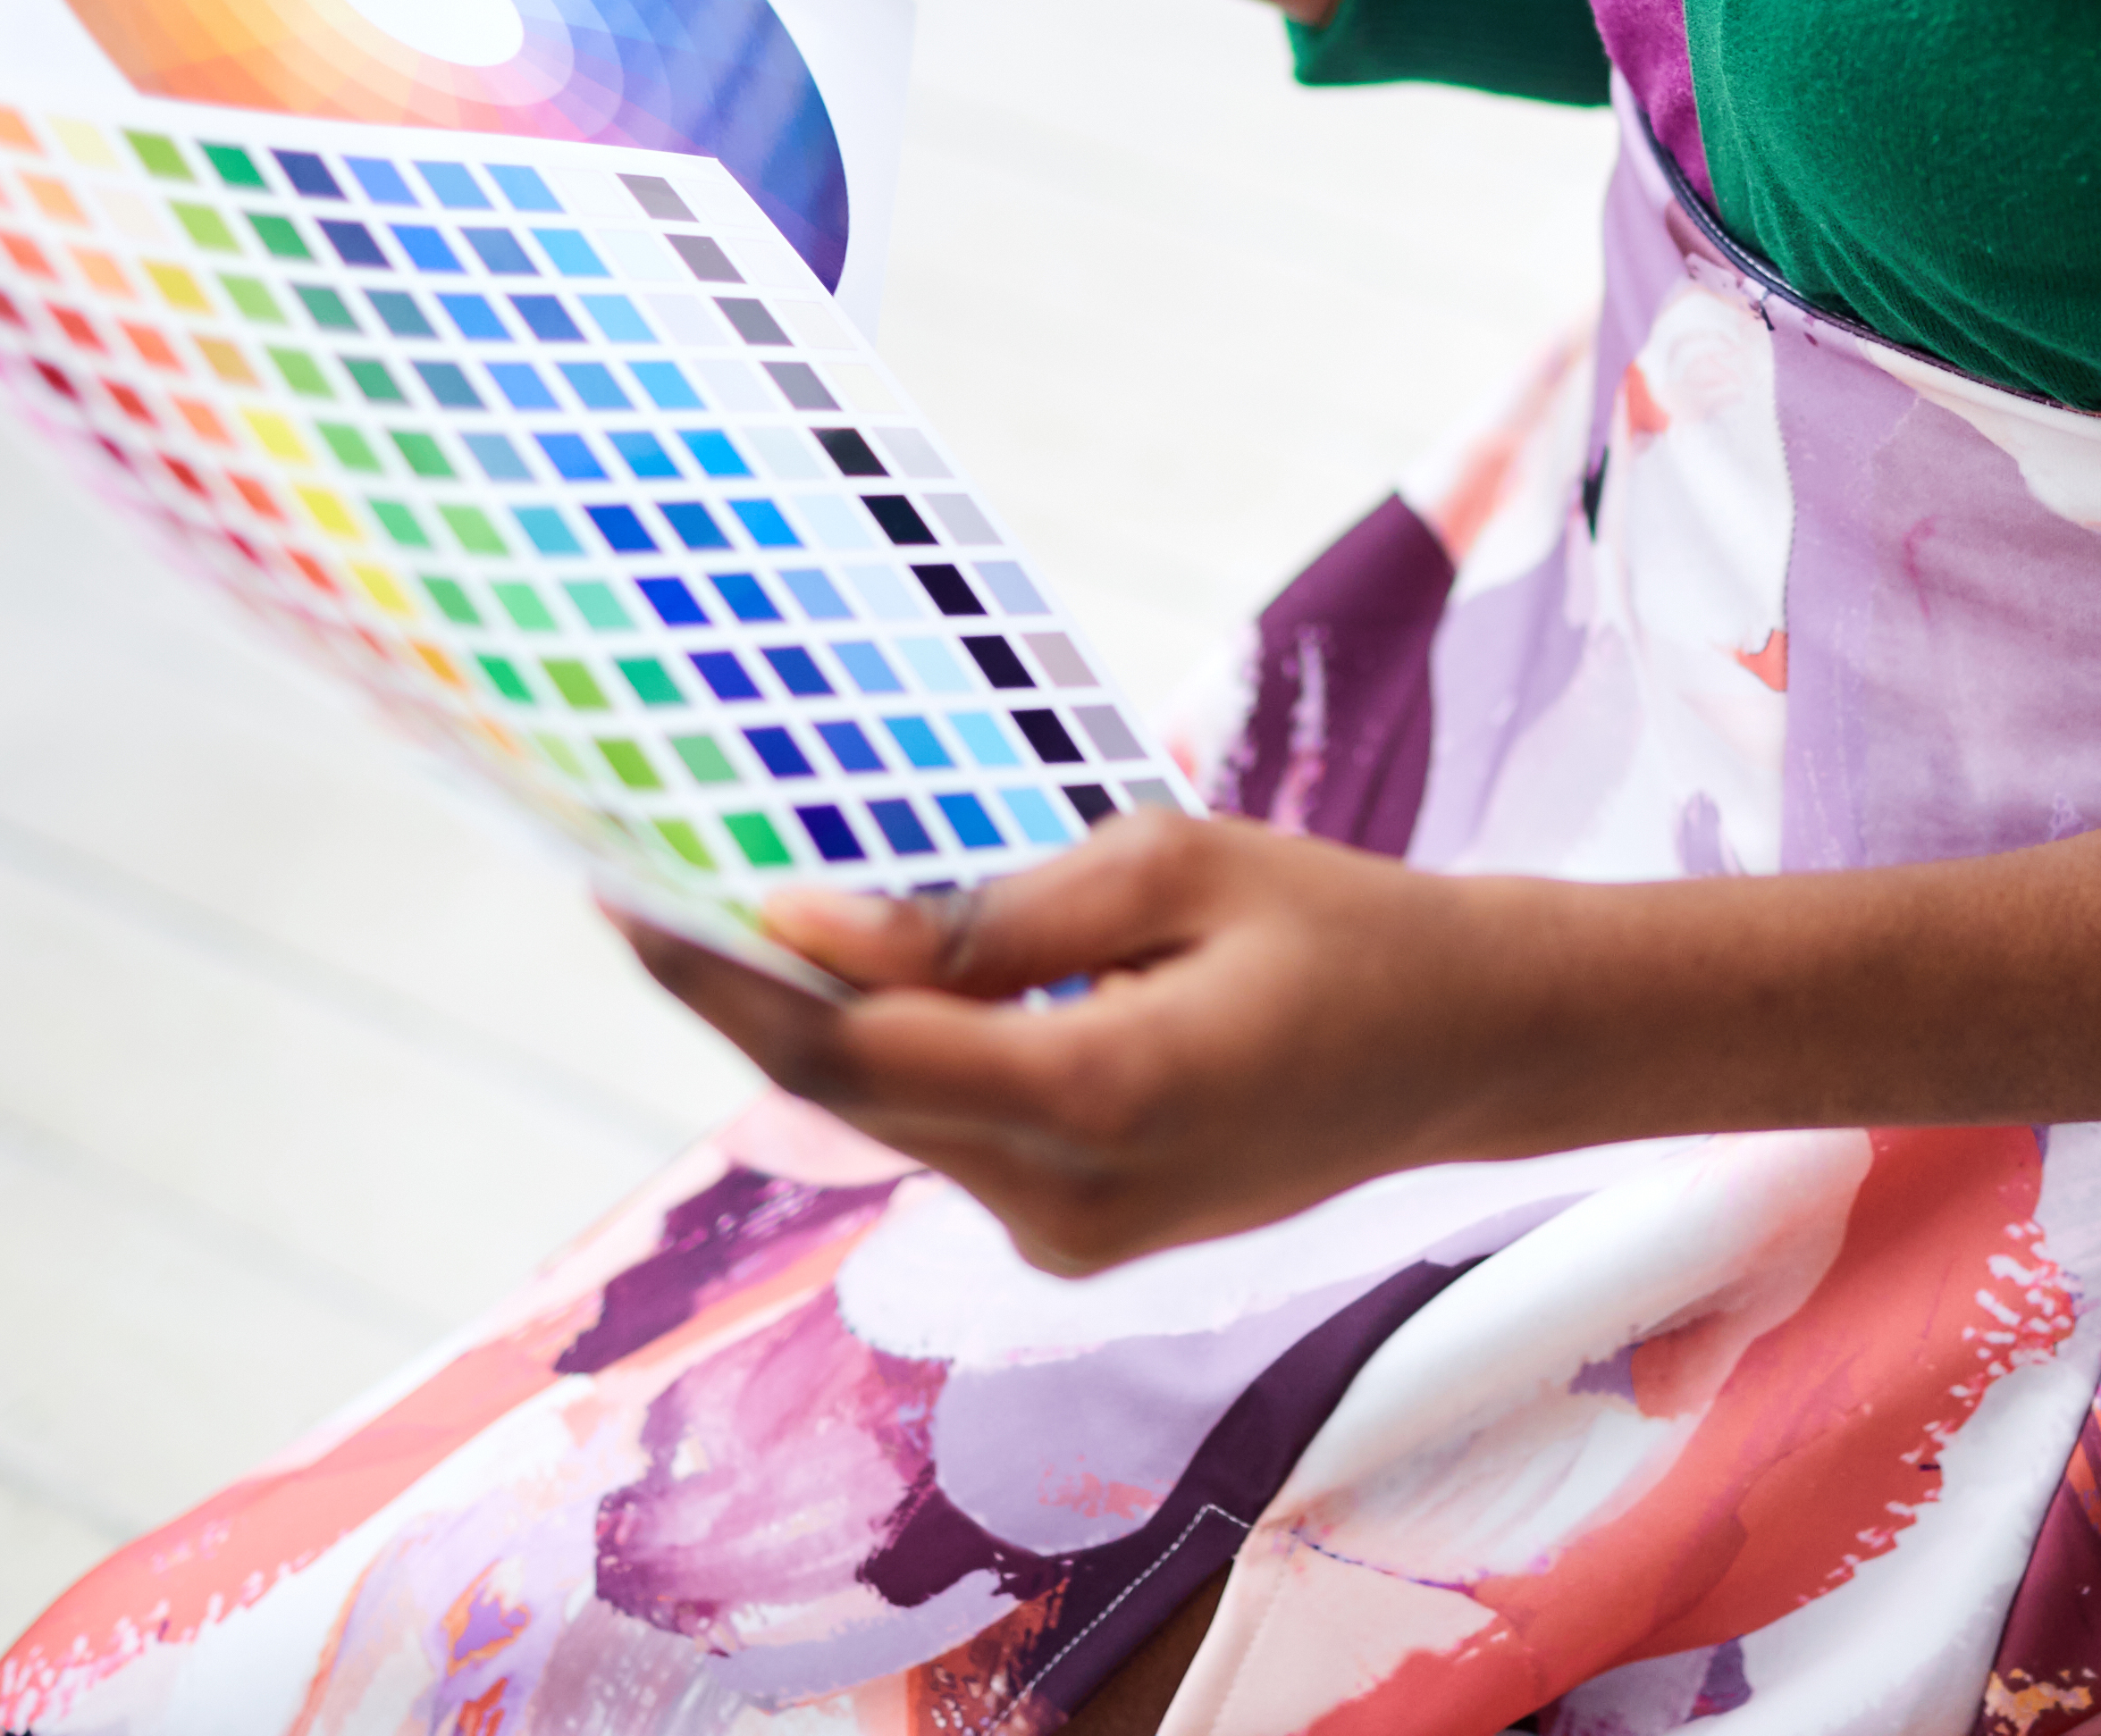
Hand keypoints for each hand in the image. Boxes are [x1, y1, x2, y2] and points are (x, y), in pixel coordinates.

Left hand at [613, 800, 2100, 1274]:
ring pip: (898, 1117)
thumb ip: (991, 907)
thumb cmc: (1338, 926)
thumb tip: (814, 919)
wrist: (1471, 1051)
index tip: (630, 894)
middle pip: (854, 1096)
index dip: (733, 979)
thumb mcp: (1172, 862)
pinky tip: (867, 969)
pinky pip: (956, 1132)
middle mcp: (1071, 1200)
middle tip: (634, 883)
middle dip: (743, 994)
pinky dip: (902, 1054)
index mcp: (1106, 1099)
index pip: (863, 1052)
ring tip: (726, 905)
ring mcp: (1073, 1238)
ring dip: (816, 1022)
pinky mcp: (1079, 1236)